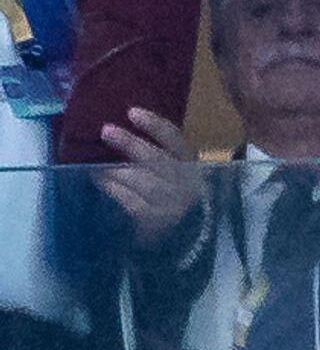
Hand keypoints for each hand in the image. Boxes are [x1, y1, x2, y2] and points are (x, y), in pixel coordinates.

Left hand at [97, 107, 202, 248]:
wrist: (186, 236)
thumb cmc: (176, 196)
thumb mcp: (177, 172)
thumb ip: (159, 154)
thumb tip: (123, 129)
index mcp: (193, 165)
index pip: (176, 140)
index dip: (155, 125)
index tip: (131, 112)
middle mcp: (185, 182)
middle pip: (157, 159)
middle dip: (130, 144)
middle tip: (105, 130)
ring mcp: (172, 203)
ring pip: (143, 182)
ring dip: (116, 171)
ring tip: (95, 164)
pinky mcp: (157, 221)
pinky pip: (132, 202)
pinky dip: (115, 190)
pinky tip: (102, 181)